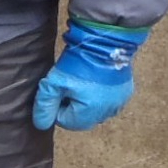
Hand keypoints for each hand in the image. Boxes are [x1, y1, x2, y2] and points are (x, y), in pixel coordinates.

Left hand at [32, 19, 150, 130]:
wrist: (104, 42)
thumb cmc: (77, 63)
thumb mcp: (54, 82)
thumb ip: (45, 105)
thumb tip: (41, 125)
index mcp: (90, 112)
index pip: (66, 122)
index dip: (58, 108)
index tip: (58, 92)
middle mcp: (108, 112)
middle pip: (82, 119)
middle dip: (72, 107)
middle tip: (68, 87)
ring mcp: (119, 103)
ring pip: (96, 112)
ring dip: (86, 103)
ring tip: (81, 83)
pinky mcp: (126, 93)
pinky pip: (108, 103)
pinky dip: (100, 96)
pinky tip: (94, 81)